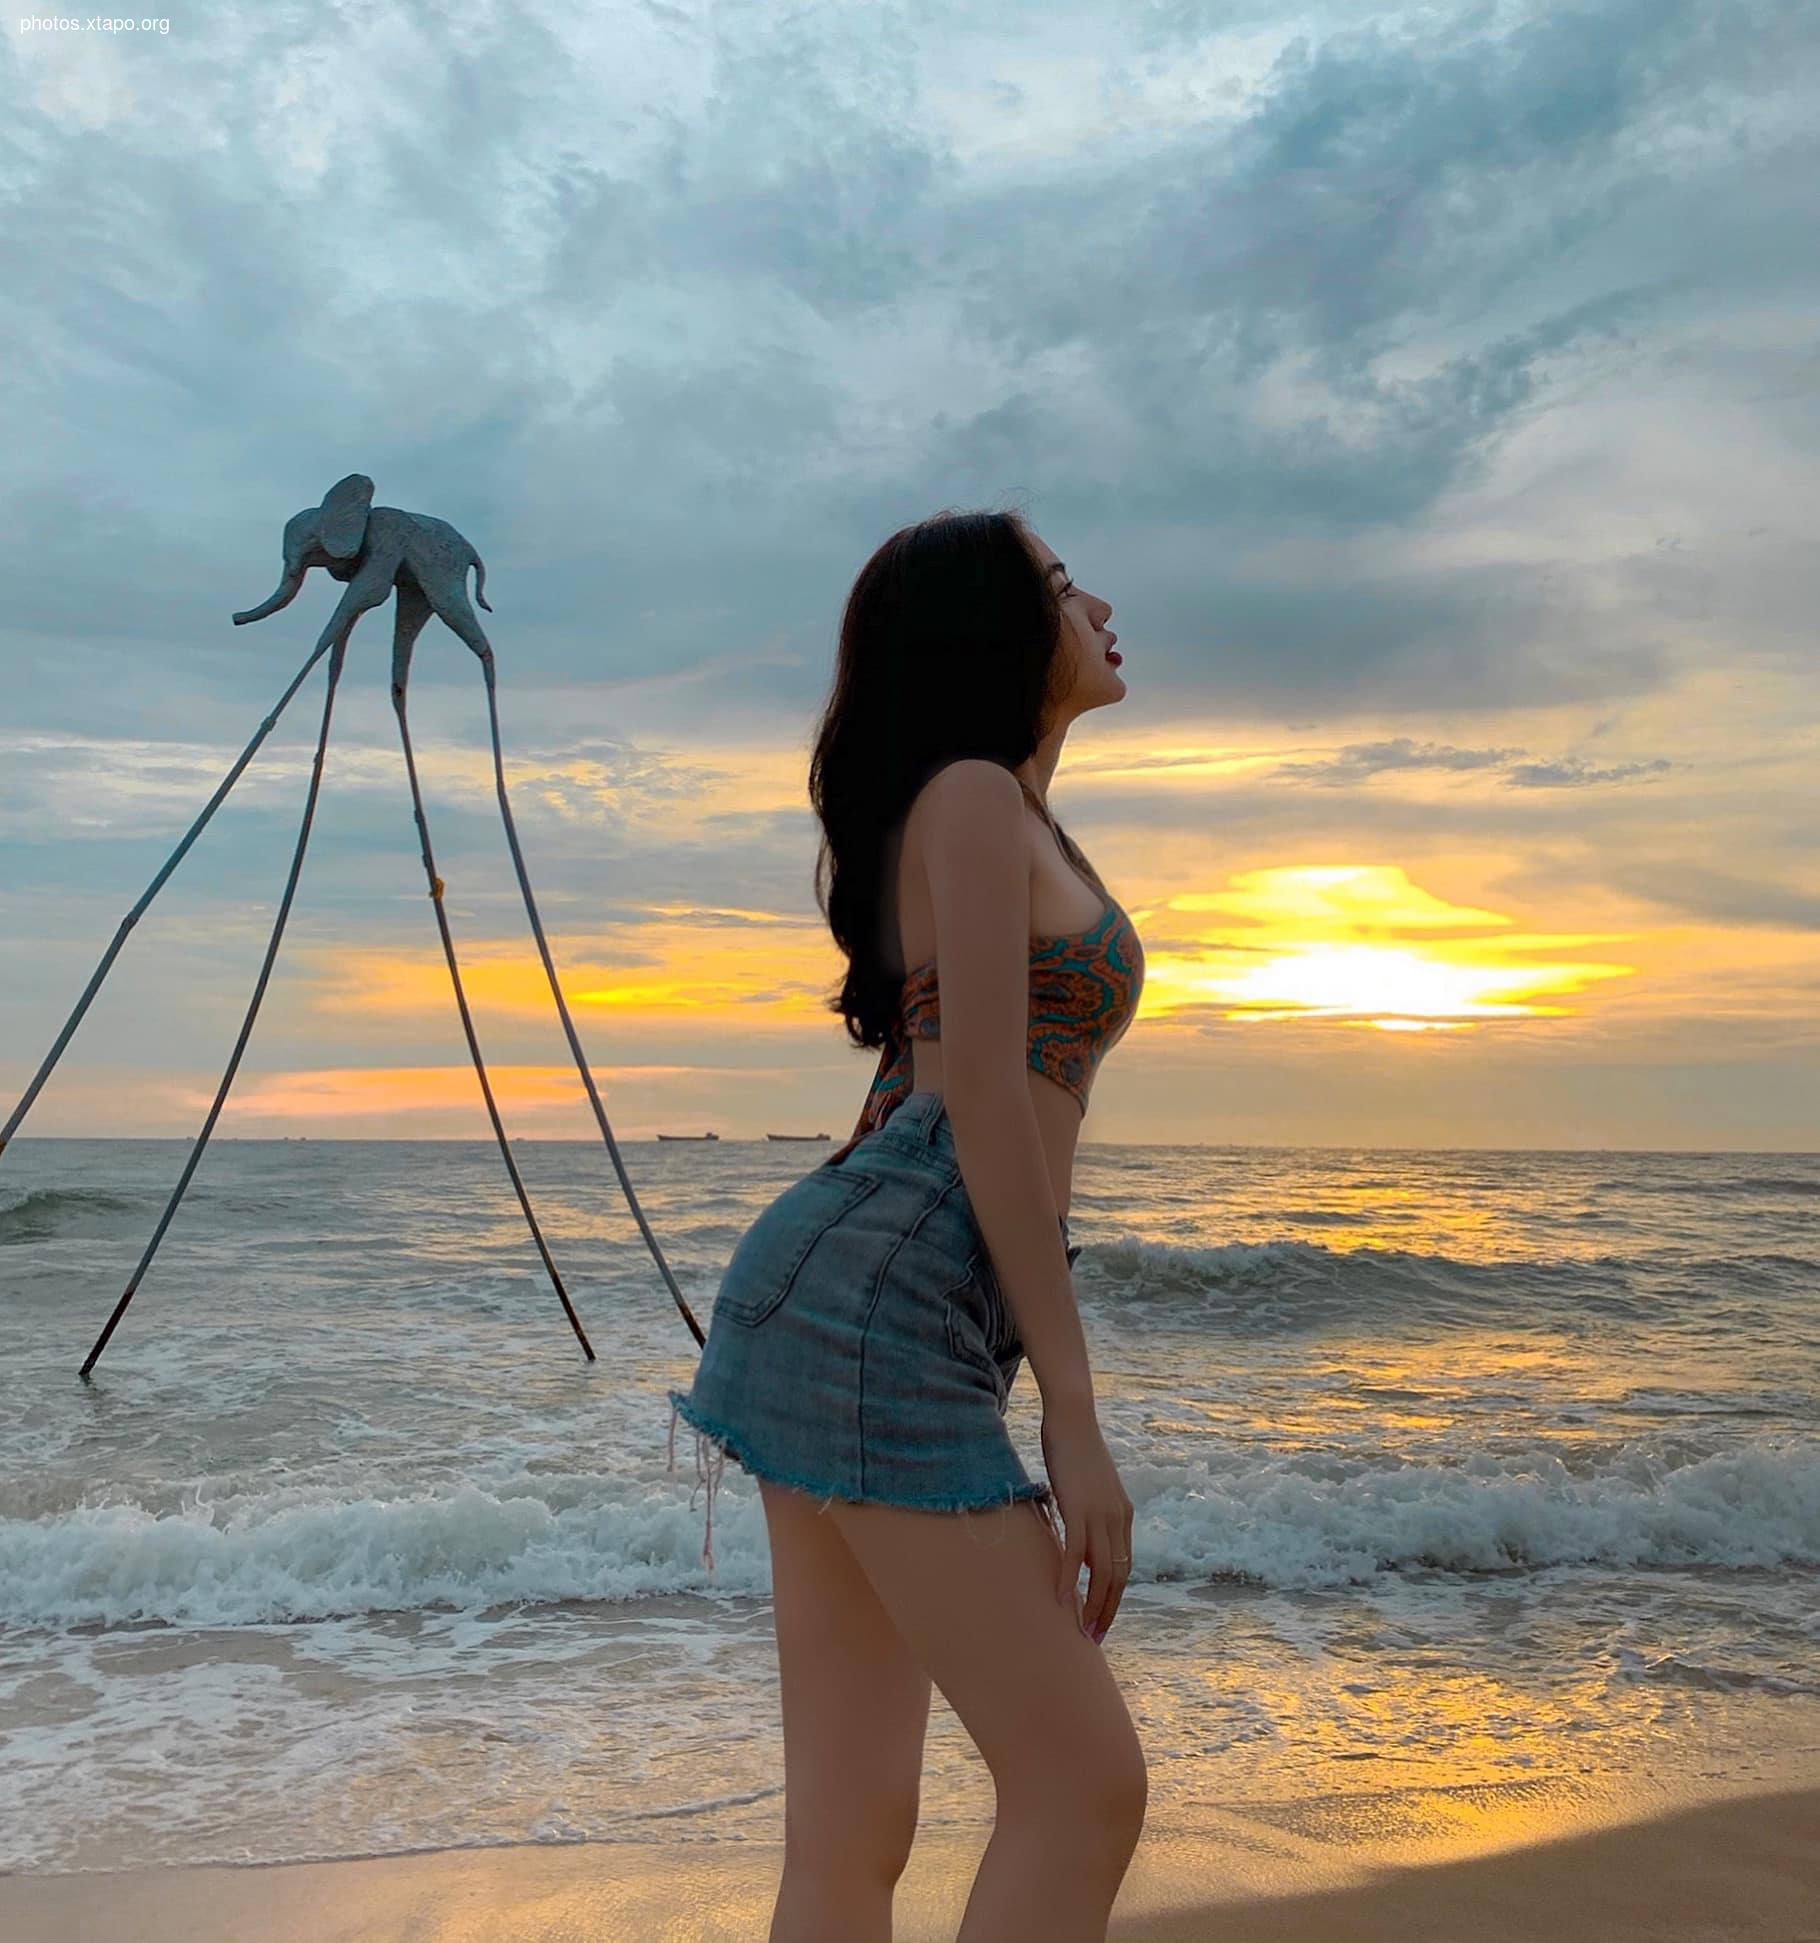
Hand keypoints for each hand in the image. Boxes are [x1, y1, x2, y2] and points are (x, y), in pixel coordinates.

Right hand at [1041, 1405, 1133, 1643]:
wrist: (1073, 1418)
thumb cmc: (1074, 1450)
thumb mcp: (1087, 1489)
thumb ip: (1087, 1516)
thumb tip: (1074, 1543)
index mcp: (1123, 1515)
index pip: (1124, 1567)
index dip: (1114, 1597)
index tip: (1102, 1619)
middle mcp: (1118, 1518)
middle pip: (1117, 1576)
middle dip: (1107, 1610)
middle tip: (1094, 1636)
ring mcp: (1100, 1513)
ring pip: (1102, 1570)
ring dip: (1093, 1604)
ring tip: (1082, 1629)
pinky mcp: (1078, 1507)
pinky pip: (1076, 1551)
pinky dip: (1069, 1578)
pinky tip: (1061, 1598)